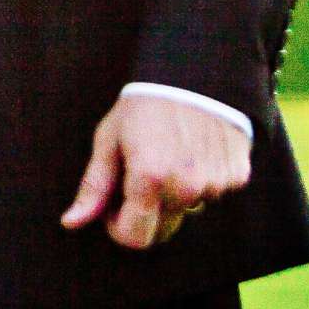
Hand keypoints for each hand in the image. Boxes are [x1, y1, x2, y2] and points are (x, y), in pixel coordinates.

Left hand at [60, 93, 250, 249]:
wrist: (195, 70)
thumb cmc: (143, 104)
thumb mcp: (110, 139)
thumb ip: (94, 185)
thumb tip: (71, 222)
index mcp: (149, 179)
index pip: (134, 238)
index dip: (118, 226)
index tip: (114, 205)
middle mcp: (185, 188)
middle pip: (162, 229)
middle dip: (146, 210)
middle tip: (140, 171)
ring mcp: (215, 184)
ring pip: (188, 208)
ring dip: (176, 192)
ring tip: (170, 151)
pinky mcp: (236, 177)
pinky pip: (213, 192)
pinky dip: (202, 179)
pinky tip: (194, 149)